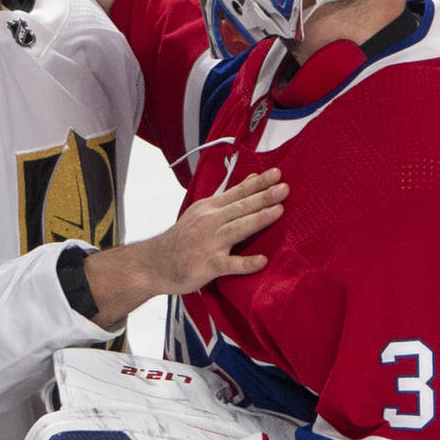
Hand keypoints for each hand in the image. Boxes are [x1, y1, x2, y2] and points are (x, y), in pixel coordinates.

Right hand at [143, 169, 287, 293]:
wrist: (155, 262)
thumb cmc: (183, 238)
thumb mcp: (203, 211)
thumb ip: (229, 197)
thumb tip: (253, 178)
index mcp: (210, 208)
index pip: (238, 193)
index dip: (258, 183)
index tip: (277, 174)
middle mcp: (210, 223)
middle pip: (240, 207)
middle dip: (263, 197)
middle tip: (284, 188)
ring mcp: (209, 244)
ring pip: (236, 229)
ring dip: (258, 220)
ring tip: (278, 211)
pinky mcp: (207, 265)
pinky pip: (229, 264)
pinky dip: (245, 263)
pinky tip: (262, 261)